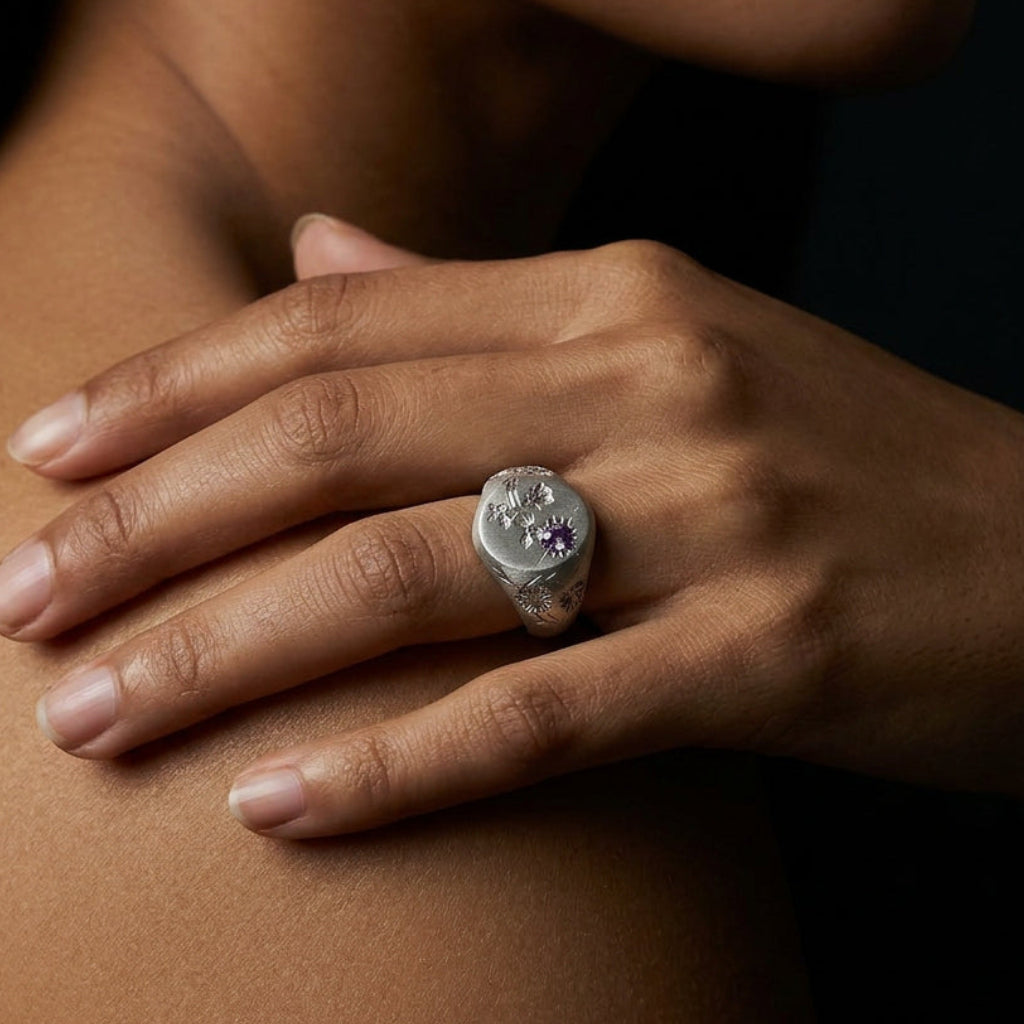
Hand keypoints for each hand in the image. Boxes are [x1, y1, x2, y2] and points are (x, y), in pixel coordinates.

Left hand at [4, 217, 1023, 837]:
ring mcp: (713, 519)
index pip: (337, 326)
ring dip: (230, 650)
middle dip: (152, 526)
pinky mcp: (767, 656)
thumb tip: (317, 264)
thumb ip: (479, 309)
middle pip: (340, 442)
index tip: (50, 457)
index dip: (174, 389)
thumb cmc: (851, 461)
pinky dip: (394, 761)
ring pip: (410, 576)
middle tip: (20, 602)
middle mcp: (651, 383)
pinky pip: (535, 714)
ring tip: (94, 716)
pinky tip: (277, 801)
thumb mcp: (670, 346)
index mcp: (618, 297)